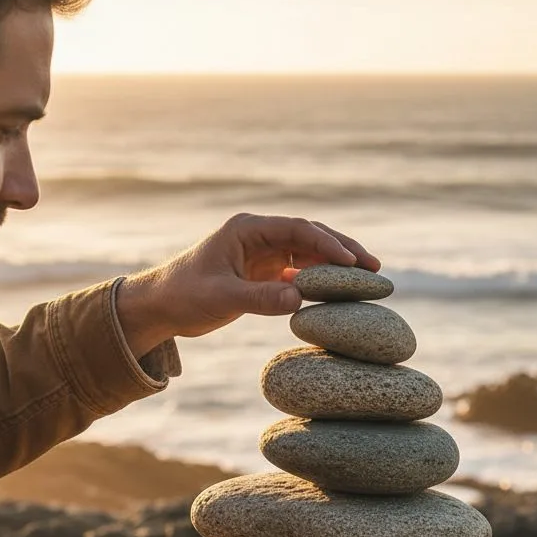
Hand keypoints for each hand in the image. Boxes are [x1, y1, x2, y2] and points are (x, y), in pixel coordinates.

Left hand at [115, 213, 379, 356]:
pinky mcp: (263, 273)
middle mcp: (259, 236)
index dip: (328, 244)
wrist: (161, 307)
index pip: (298, 229)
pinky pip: (299, 273)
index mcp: (247, 229)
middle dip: (343, 251)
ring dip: (335, 267)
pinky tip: (338, 295)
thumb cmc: (184, 296)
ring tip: (367, 281)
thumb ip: (260, 298)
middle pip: (311, 237)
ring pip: (309, 255)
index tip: (352, 263)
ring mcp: (262, 254)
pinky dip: (319, 282)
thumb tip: (301, 298)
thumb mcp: (221, 298)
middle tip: (375, 268)